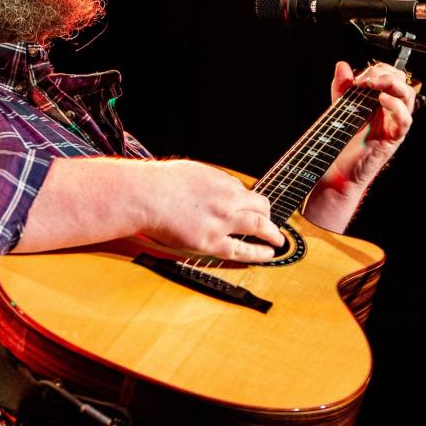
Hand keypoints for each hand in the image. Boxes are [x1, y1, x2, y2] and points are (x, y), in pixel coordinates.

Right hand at [143, 160, 283, 262]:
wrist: (146, 196)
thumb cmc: (161, 182)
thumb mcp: (193, 172)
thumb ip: (209, 182)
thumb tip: (216, 188)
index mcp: (222, 181)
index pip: (245, 191)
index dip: (248, 202)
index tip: (249, 208)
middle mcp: (228, 199)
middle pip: (260, 207)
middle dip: (268, 215)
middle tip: (271, 222)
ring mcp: (222, 221)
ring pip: (259, 227)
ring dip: (272, 233)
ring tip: (278, 240)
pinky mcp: (211, 242)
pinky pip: (242, 250)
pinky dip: (259, 253)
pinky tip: (268, 254)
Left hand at [329, 61, 415, 184]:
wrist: (338, 167)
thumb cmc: (342, 138)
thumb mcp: (340, 106)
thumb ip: (341, 87)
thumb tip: (342, 65)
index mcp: (380, 100)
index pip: (390, 75)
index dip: (378, 70)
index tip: (360, 77)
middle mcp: (390, 110)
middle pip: (402, 82)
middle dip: (386, 74)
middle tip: (367, 79)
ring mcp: (393, 123)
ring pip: (408, 97)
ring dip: (392, 85)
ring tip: (374, 84)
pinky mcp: (393, 137)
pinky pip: (405, 120)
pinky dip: (396, 106)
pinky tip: (382, 100)